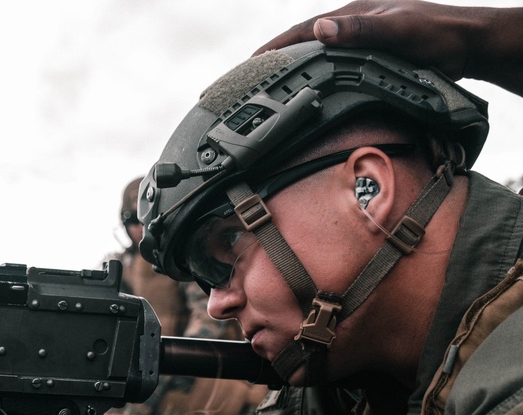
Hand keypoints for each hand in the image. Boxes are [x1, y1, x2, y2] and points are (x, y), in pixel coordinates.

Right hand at [254, 1, 522, 96]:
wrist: (472, 45)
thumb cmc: (440, 35)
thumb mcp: (399, 30)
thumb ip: (362, 28)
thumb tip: (321, 27)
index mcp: (353, 15)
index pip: (301, 31)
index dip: (273, 48)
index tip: (248, 64)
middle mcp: (353, 26)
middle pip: (305, 42)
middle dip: (275, 59)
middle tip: (250, 81)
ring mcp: (362, 41)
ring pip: (318, 56)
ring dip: (294, 70)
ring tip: (273, 91)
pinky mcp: (372, 57)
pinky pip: (334, 68)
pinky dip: (316, 78)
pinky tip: (313, 93)